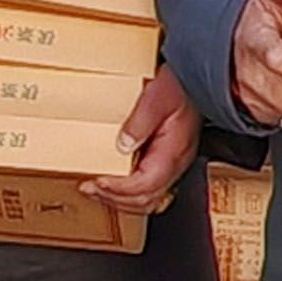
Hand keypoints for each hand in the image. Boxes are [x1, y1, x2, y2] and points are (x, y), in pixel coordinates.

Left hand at [90, 65, 198, 210]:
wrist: (194, 82)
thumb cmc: (179, 87)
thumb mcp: (156, 98)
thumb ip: (140, 123)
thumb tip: (124, 145)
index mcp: (173, 151)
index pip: (146, 184)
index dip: (120, 188)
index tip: (98, 182)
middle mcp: (175, 164)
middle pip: (145, 199)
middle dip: (113, 198)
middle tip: (87, 189)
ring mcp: (171, 165)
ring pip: (147, 199)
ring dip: (118, 199)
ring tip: (94, 191)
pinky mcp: (165, 161)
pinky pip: (147, 188)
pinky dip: (126, 193)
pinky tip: (110, 185)